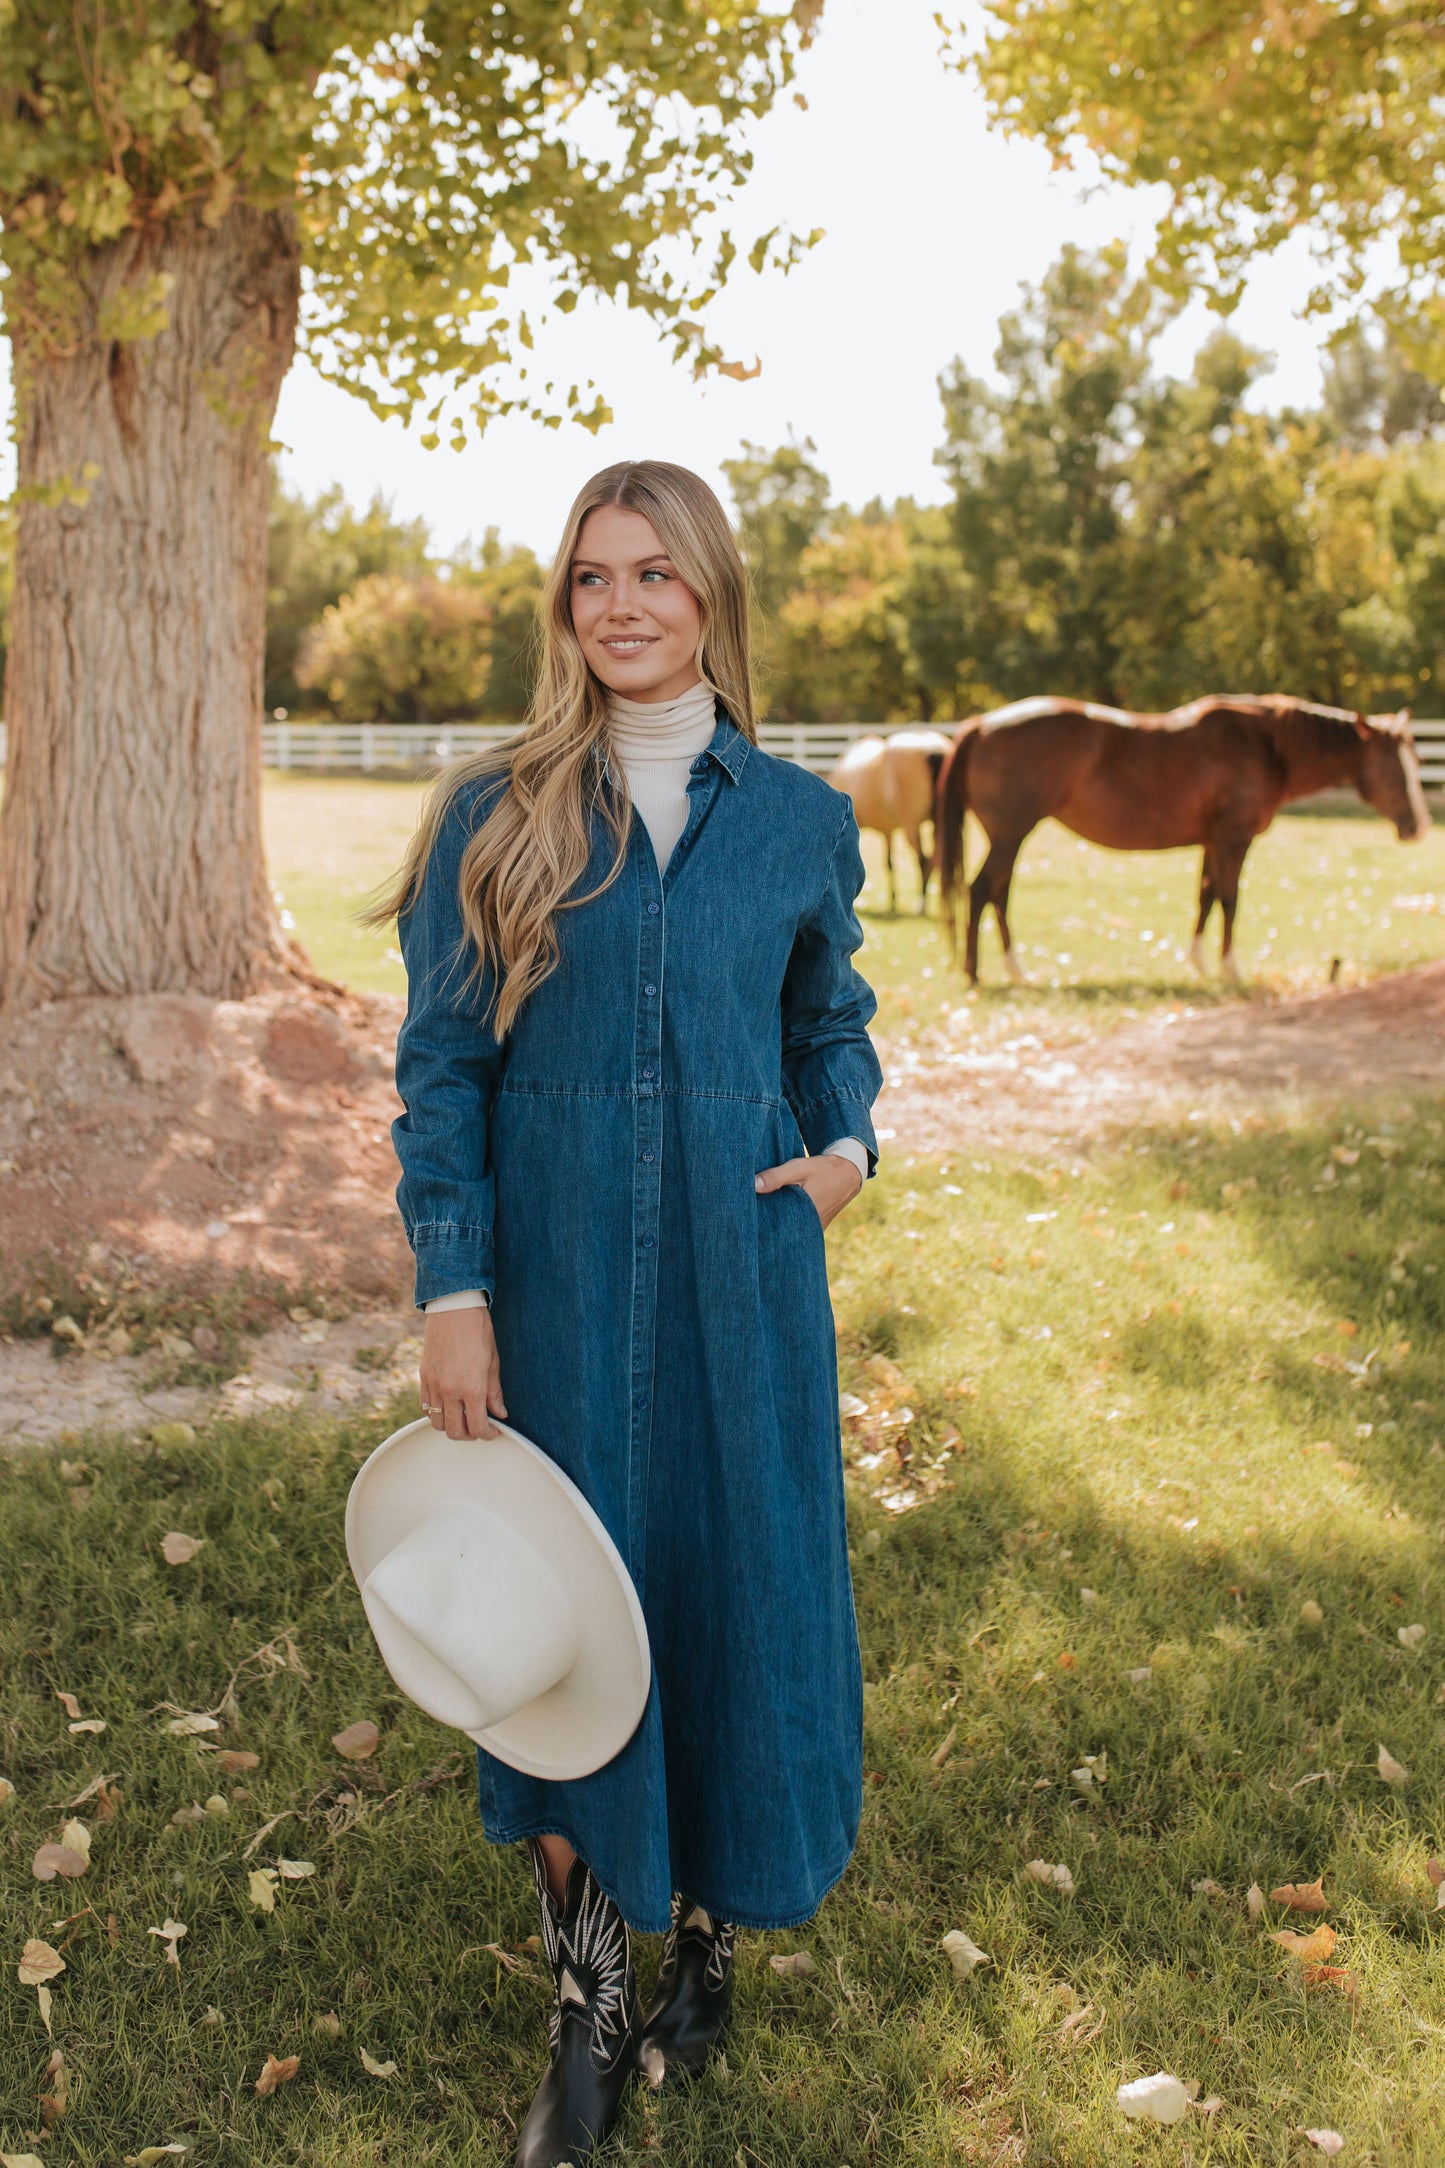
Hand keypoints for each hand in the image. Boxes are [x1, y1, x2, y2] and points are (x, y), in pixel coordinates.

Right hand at [420, 1305, 507, 1439]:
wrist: (454, 1308)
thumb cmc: (478, 1331)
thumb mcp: (493, 1363)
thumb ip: (494, 1392)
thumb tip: (500, 1413)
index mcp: (472, 1388)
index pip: (478, 1427)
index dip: (488, 1434)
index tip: (494, 1431)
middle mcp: (450, 1391)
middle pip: (455, 1432)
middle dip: (469, 1435)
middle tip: (479, 1427)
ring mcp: (434, 1385)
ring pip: (437, 1423)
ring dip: (451, 1426)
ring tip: (463, 1417)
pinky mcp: (423, 1377)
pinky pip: (426, 1407)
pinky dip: (436, 1413)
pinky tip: (448, 1405)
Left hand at [754, 1152, 862, 1229]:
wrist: (848, 1174)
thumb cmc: (822, 1170)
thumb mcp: (798, 1168)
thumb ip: (775, 1177)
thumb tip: (752, 1186)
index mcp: (804, 1213)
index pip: (775, 1225)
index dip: (760, 1222)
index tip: (747, 1218)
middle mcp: (810, 1226)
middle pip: (781, 1230)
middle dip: (767, 1225)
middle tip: (750, 1219)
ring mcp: (815, 1229)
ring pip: (791, 1231)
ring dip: (779, 1225)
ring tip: (761, 1218)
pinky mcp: (817, 1228)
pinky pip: (800, 1230)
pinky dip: (790, 1224)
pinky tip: (778, 1216)